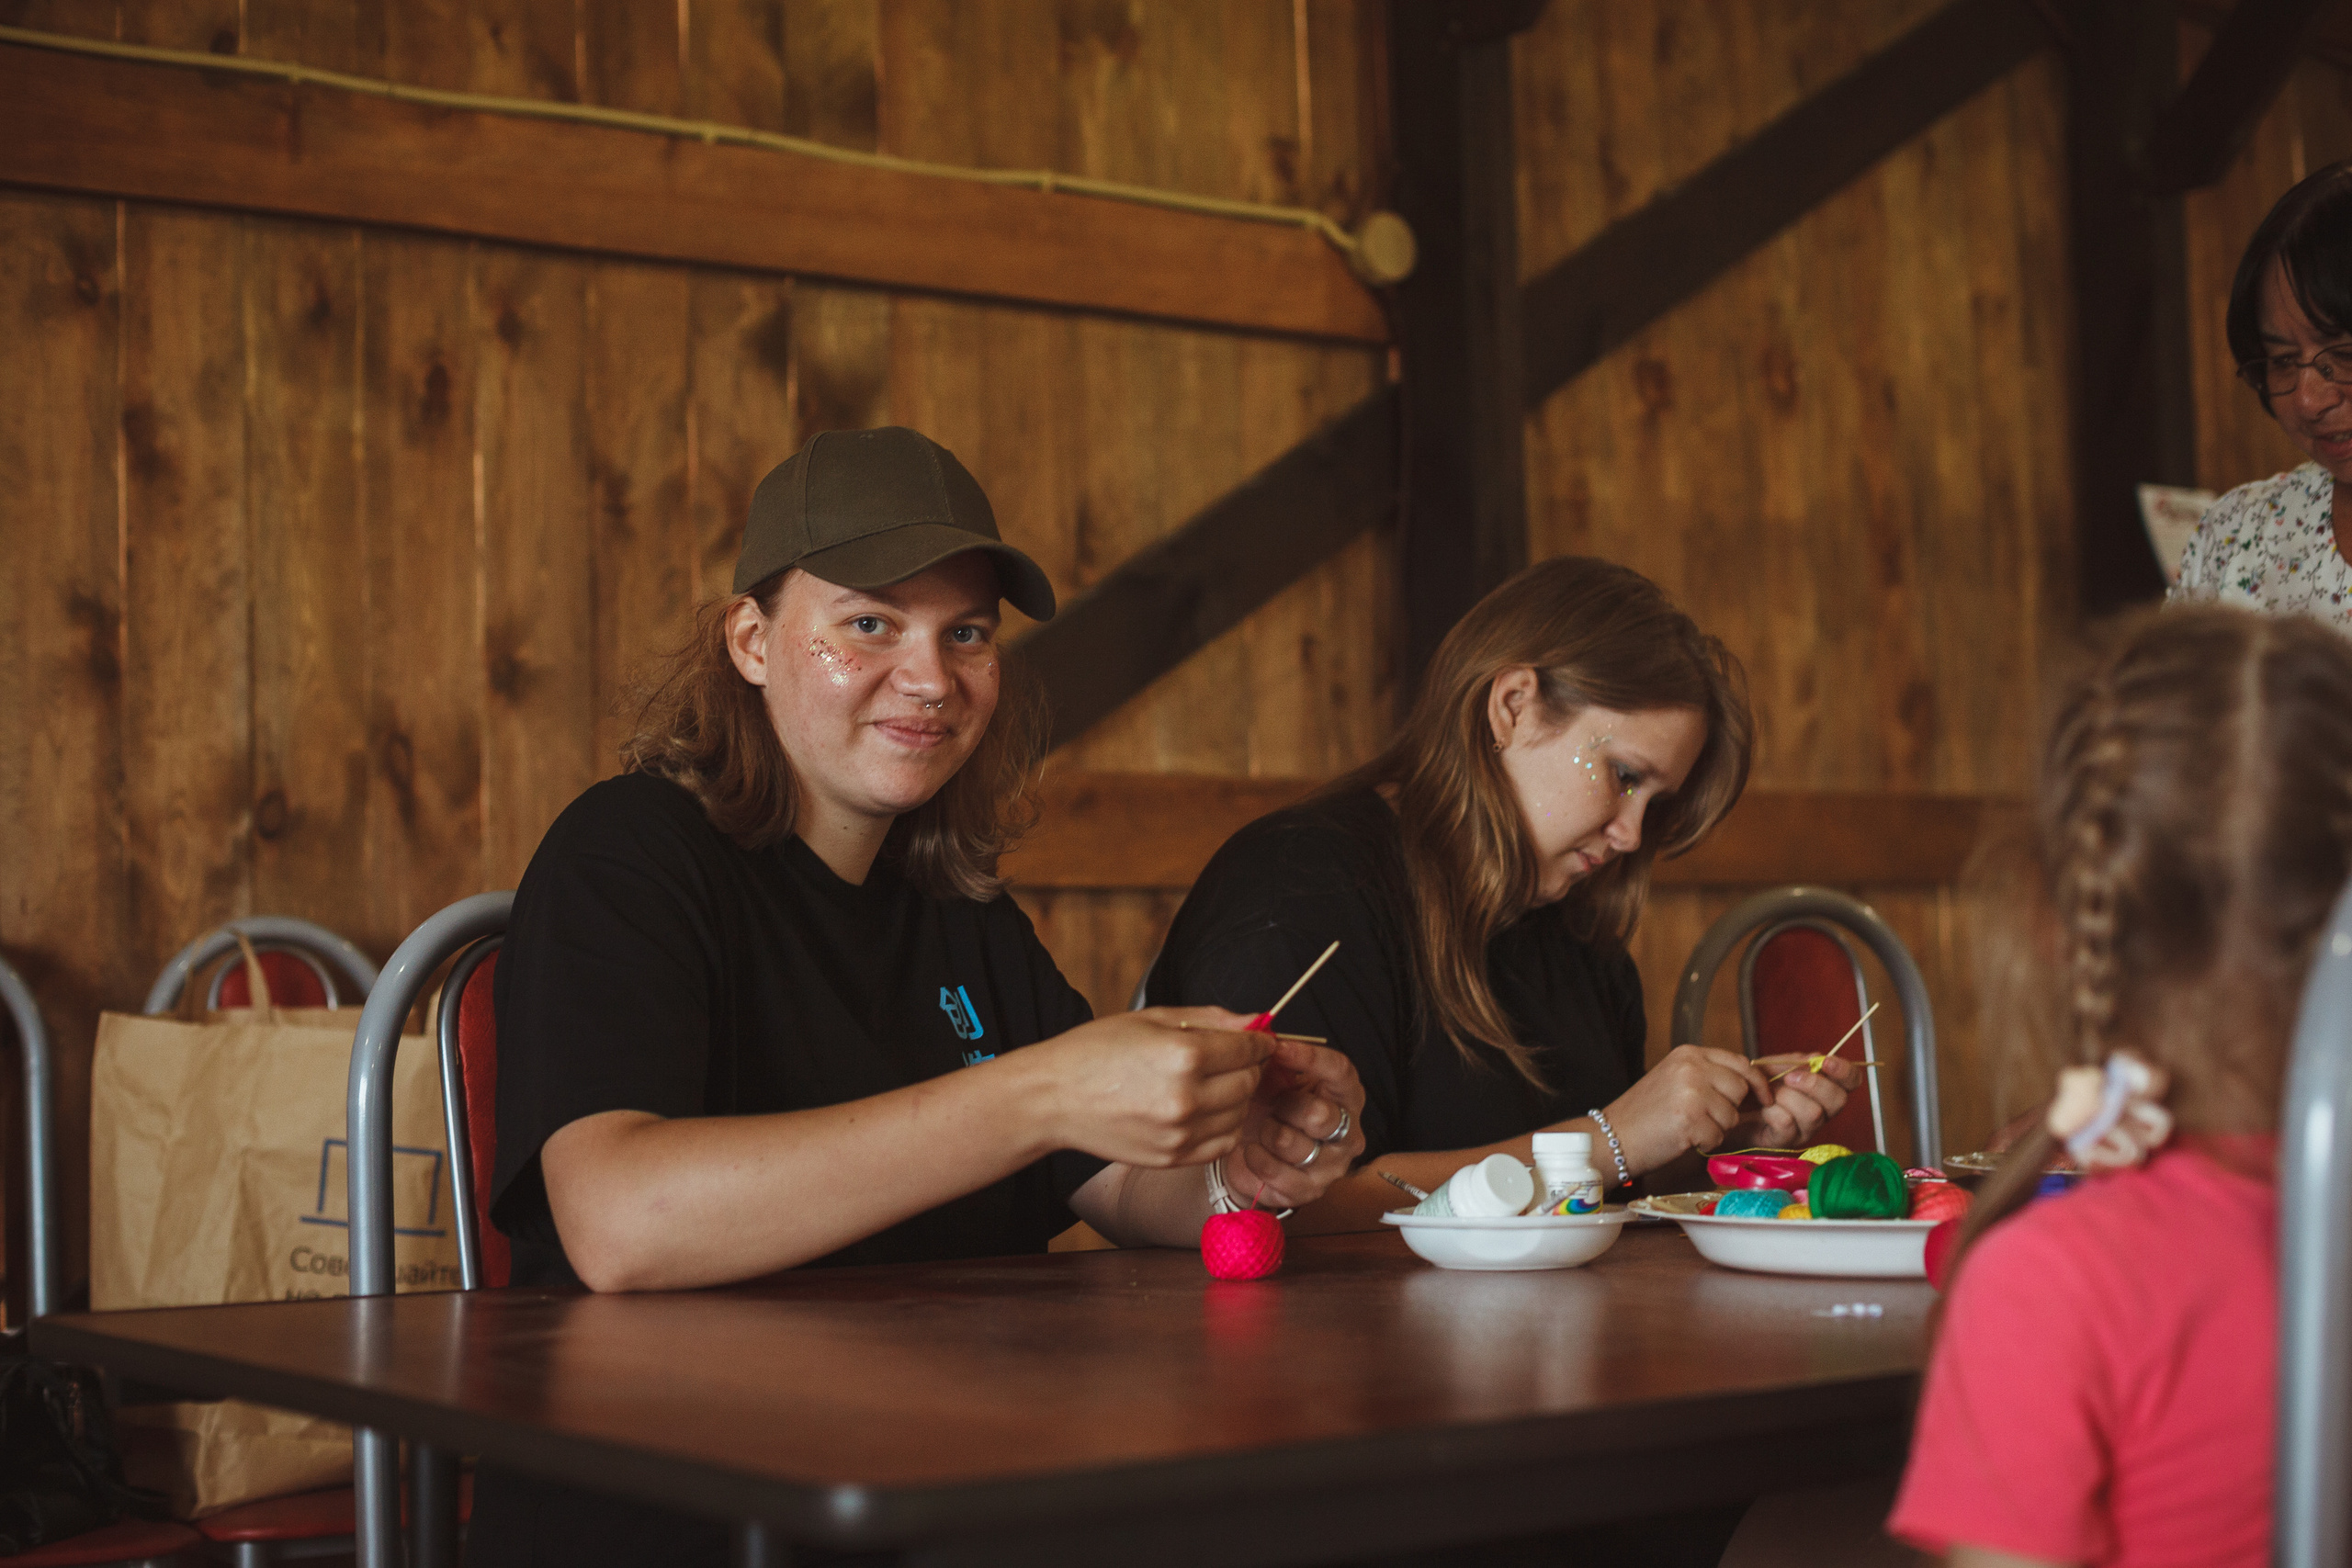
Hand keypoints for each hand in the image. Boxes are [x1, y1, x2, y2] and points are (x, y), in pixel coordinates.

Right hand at [1027, 1007, 1271, 1168]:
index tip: (1255, 1039)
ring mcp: (1181, 1133)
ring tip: (1211, 1083)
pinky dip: (1224, 1126)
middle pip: (1249, 1082)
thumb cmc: (1096, 1050)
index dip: (1257, 1041)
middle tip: (1231, 1058)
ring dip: (1236, 1097)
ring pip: (1241, 1114)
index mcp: (1184, 1054)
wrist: (1053, 1097)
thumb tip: (1256, 1021)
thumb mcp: (1153, 1018)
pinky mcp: (1173, 1158)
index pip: (1249, 1049)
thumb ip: (1210, 1019)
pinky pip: (1223, 1143)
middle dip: (1247, 1067)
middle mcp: (1187, 1097)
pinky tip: (1203, 1110)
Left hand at [1224, 1037, 1367, 1210]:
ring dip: (1266, 1132)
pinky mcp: (1310, 1190)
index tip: (1278, 1048)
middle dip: (1284, 1105)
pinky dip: (1257, 1158)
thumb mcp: (1269, 1075)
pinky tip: (1252, 1150)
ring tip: (1262, 1129)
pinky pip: (1277, 1172)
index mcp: (1344, 1094)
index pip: (1341, 1072)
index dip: (1311, 1058)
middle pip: (1321, 1114)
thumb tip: (1263, 1034)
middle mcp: (1347, 1130)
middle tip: (1269, 1103)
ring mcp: (1332, 1164)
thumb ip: (1272, 1055)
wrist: (1250, 1154)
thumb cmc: (1266, 1107)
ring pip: (1293, 1143)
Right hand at [1598, 1045, 1778, 1173]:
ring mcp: (1690, 1092)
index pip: (1741, 1063)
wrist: (1613, 1136)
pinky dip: (1705, 1143)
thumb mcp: (1676, 1078)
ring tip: (1688, 1126)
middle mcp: (1691, 1067)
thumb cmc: (1646, 1113)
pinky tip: (1683, 1138)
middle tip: (1704, 1117)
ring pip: (1732, 1115)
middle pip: (1741, 1089)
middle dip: (1730, 1109)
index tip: (1765, 1099)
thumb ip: (1709, 1074)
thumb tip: (1753, 1084)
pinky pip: (1718, 1136)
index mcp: (1689, 1054)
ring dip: (1716, 1128)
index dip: (1757, 1083)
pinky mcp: (1689, 1119)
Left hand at [1739, 1053, 1860, 1147]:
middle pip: (1838, 1100)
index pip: (1851, 1081)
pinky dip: (1772, 1111)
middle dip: (1814, 1084)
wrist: (1728, 1107)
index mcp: (1823, 1089)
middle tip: (1789, 1078)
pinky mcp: (1786, 1142)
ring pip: (1813, 1113)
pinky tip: (1762, 1109)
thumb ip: (1794, 1061)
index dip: (1845, 1071)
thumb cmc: (1754, 1087)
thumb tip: (1816, 1059)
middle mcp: (1821, 1111)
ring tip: (1769, 1095)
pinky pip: (1788, 1123)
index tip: (1826, 1062)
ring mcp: (1805, 1130)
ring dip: (1787, 1098)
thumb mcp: (1773, 1067)